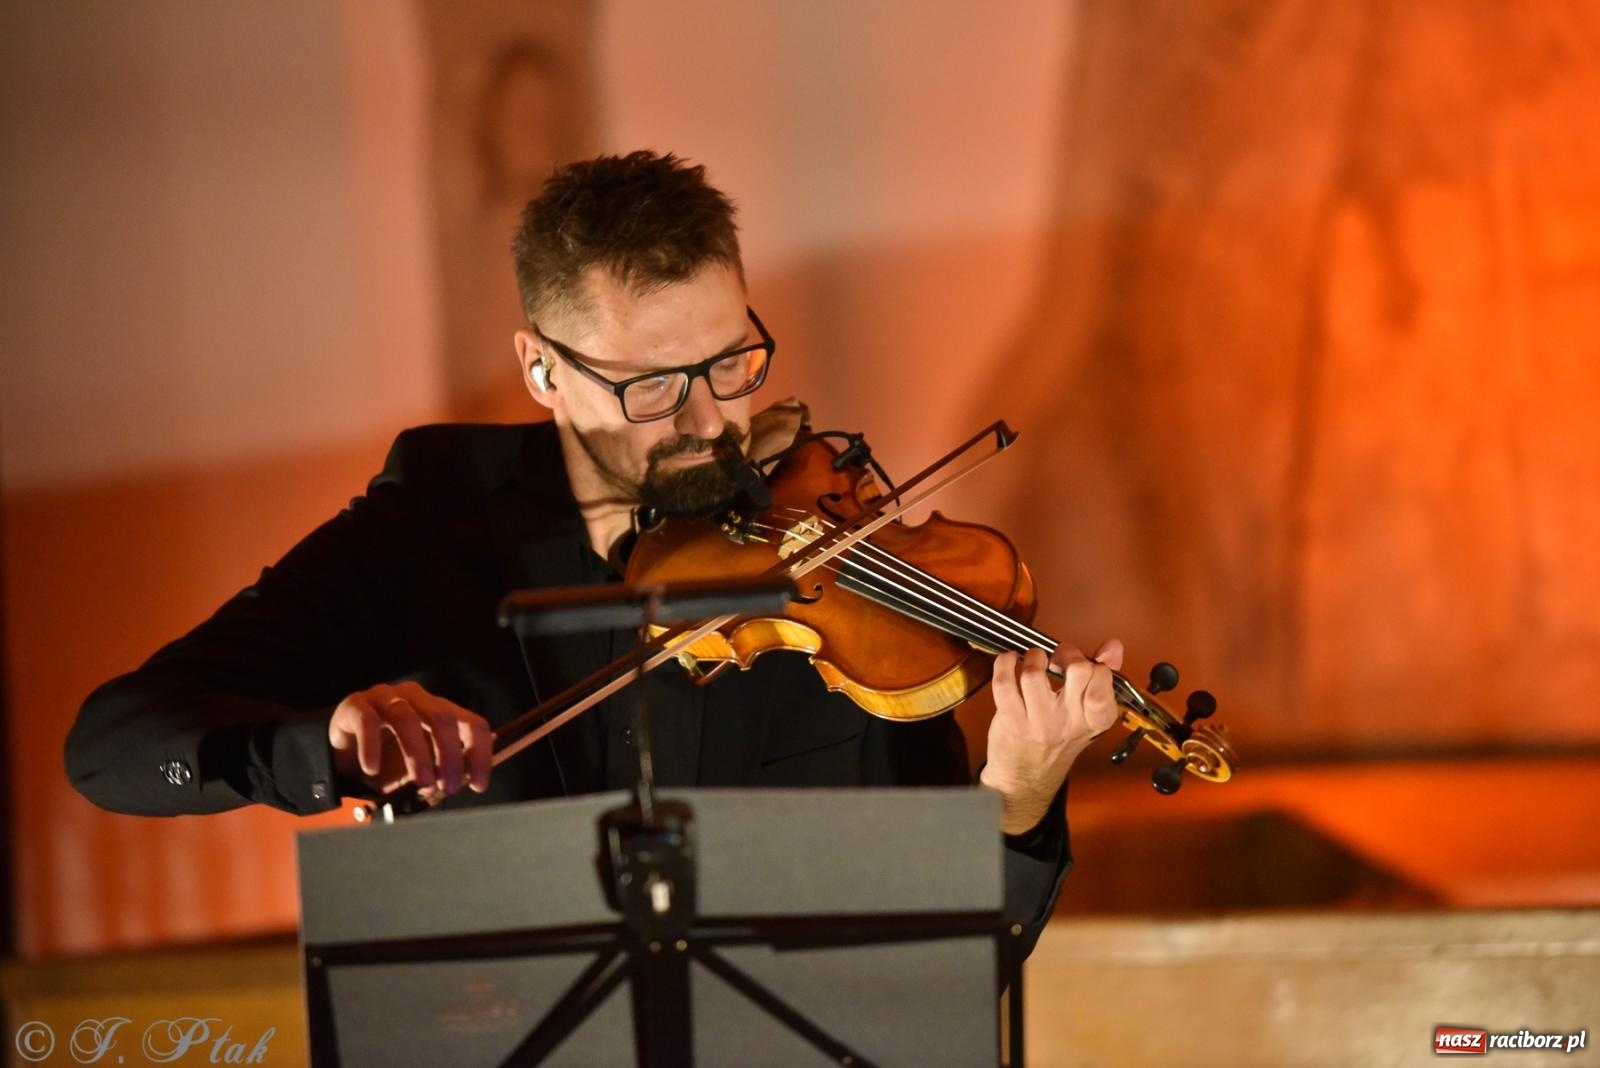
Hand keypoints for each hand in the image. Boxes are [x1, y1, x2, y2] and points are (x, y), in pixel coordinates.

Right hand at [327, 681, 491, 798]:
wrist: (342, 752)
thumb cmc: (386, 760)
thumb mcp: (416, 771)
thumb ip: (435, 775)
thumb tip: (454, 786)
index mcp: (439, 710)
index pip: (471, 723)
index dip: (479, 753)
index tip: (478, 784)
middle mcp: (416, 698)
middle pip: (443, 718)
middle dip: (450, 756)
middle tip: (449, 786)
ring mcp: (386, 697)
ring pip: (407, 720)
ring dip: (417, 755)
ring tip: (420, 782)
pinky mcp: (357, 705)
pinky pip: (368, 723)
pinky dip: (371, 748)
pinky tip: (372, 769)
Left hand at [979, 639, 1123, 834]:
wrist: (1025, 780)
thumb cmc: (1057, 742)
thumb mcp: (1087, 716)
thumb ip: (1102, 678)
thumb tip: (1113, 646)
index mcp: (1093, 720)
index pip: (1104, 681)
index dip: (1095, 665)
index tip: (1085, 665)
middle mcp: (1068, 722)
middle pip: (1078, 671)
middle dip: (1067, 653)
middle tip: (1058, 659)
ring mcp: (1038, 723)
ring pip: (1034, 675)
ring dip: (1032, 658)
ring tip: (1033, 661)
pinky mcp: (1011, 721)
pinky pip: (1003, 683)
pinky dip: (1004, 664)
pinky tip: (1009, 663)